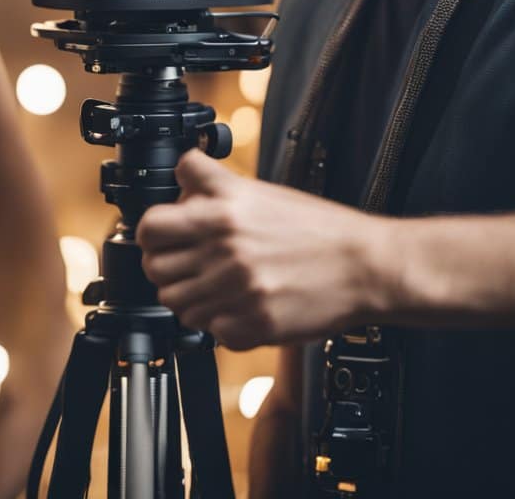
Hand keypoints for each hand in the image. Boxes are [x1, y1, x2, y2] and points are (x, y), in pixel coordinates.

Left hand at [136, 150, 390, 349]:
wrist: (365, 266)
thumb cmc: (316, 227)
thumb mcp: (258, 190)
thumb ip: (211, 185)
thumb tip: (177, 184)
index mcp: (222, 214)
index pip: (150, 226)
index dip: (151, 231)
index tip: (162, 234)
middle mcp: (224, 252)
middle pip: (155, 267)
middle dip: (165, 264)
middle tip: (185, 262)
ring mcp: (237, 292)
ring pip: (176, 303)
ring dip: (188, 295)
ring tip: (212, 285)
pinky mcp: (252, 325)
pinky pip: (209, 330)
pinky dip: (218, 322)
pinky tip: (236, 305)